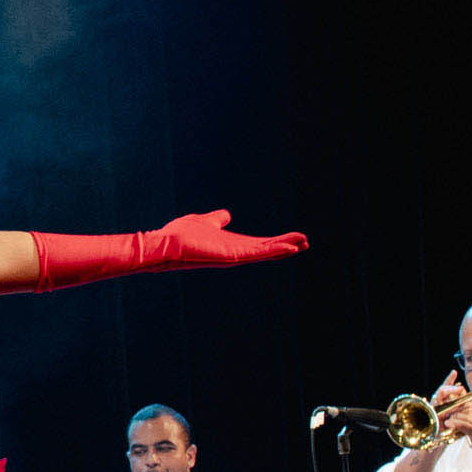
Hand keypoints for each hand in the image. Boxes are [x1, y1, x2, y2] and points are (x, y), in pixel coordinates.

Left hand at [136, 210, 308, 268]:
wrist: (166, 243)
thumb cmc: (180, 235)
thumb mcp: (204, 222)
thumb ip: (216, 220)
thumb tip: (225, 215)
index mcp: (231, 244)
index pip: (259, 244)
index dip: (276, 241)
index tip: (293, 238)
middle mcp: (235, 252)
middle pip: (266, 249)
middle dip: (285, 245)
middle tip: (305, 241)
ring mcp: (234, 255)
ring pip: (264, 252)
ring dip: (283, 248)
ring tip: (302, 244)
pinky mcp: (231, 256)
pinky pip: (257, 253)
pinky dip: (273, 250)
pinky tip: (288, 248)